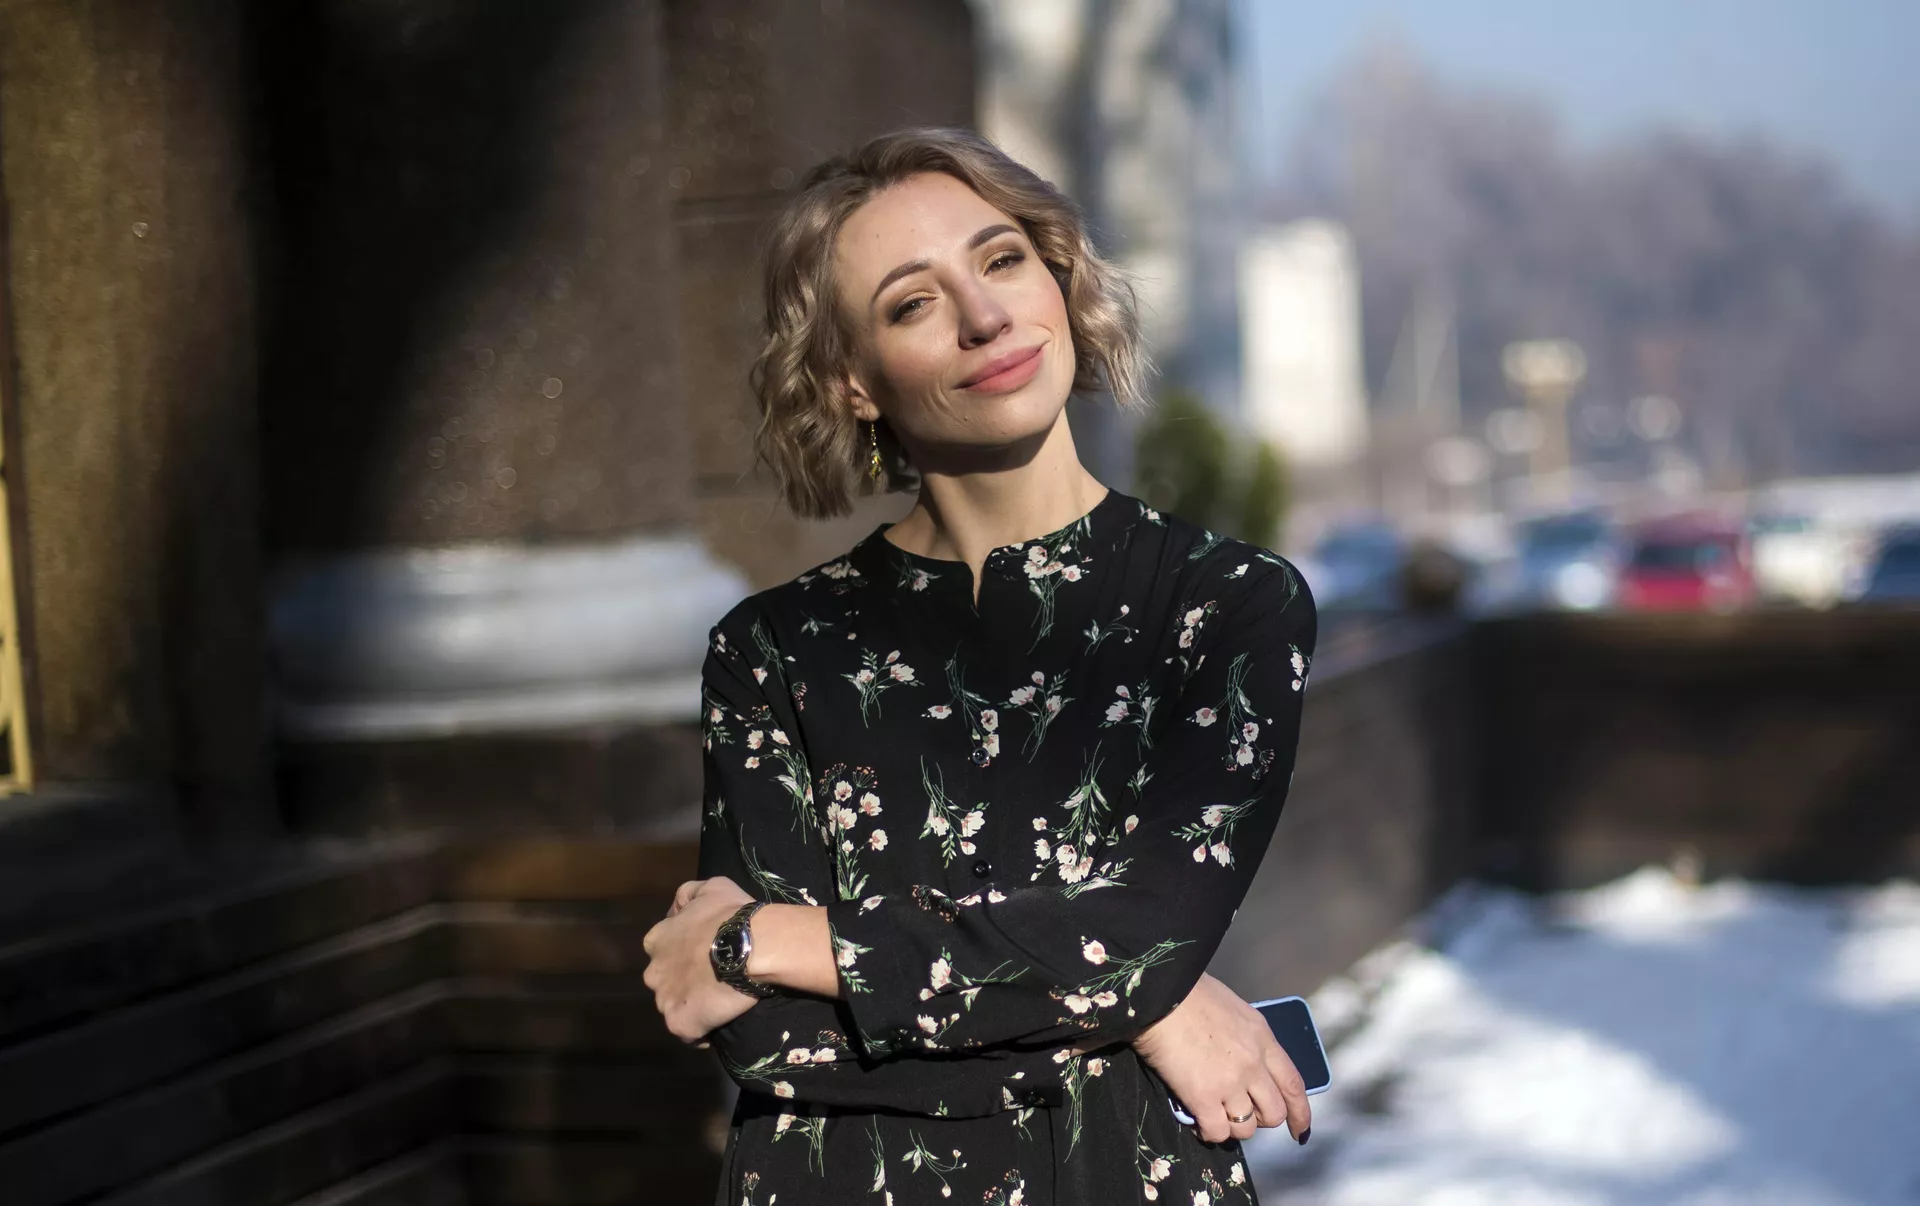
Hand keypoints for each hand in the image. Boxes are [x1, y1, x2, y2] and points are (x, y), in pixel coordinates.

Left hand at [642, 876, 758, 1042]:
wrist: (751, 947)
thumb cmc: (731, 915)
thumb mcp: (710, 886)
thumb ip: (687, 895)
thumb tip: (676, 910)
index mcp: (656, 940)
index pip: (662, 951)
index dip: (683, 954)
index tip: (704, 954)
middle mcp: (653, 972)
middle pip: (665, 981)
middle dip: (683, 982)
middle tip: (712, 979)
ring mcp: (665, 1001)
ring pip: (674, 1007)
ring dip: (691, 1005)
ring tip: (718, 1003)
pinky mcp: (680, 1024)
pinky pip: (689, 1034)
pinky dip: (701, 1031)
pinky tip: (717, 1024)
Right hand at [1131, 974, 1310, 1144]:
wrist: (1162, 996)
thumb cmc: (1191, 994)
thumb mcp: (1235, 1010)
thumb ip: (1247, 1038)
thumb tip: (1243, 1058)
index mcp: (1263, 1039)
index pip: (1293, 1085)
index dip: (1300, 1112)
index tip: (1299, 1130)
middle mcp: (1253, 1064)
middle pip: (1274, 1112)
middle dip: (1261, 1120)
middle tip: (1241, 1114)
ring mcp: (1230, 1083)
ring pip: (1246, 1128)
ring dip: (1232, 1127)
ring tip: (1215, 1115)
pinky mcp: (1203, 1097)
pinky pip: (1216, 1132)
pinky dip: (1209, 1132)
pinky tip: (1198, 1122)